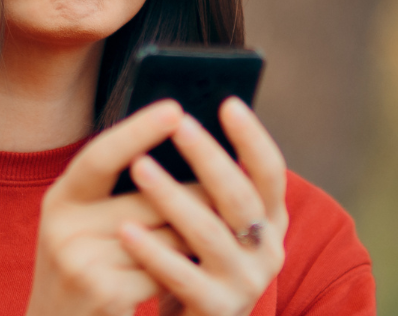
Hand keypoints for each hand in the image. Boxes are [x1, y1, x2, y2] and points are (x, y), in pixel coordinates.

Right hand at [28, 101, 195, 315]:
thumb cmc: (86, 271)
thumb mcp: (86, 227)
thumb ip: (118, 196)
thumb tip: (189, 161)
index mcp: (59, 200)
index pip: (100, 156)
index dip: (138, 131)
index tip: (176, 109)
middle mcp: (63, 228)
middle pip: (148, 197)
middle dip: (193, 195)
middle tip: (230, 185)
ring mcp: (82, 262)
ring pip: (165, 234)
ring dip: (193, 237)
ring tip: (209, 236)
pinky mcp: (105, 293)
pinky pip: (165, 269)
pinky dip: (181, 270)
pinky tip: (187, 275)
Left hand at [121, 98, 286, 315]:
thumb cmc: (196, 265)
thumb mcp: (213, 224)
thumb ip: (208, 189)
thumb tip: (176, 122)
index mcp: (270, 222)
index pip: (272, 173)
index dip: (253, 138)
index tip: (229, 103)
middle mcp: (267, 252)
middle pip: (241, 198)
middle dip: (209, 158)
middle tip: (179, 125)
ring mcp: (245, 283)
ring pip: (209, 233)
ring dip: (173, 196)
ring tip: (140, 166)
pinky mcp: (218, 310)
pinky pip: (182, 276)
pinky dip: (153, 250)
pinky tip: (125, 229)